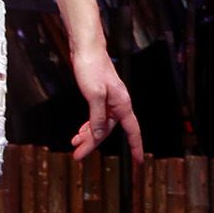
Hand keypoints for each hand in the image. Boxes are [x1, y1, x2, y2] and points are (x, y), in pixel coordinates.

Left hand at [68, 41, 141, 161]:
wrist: (86, 50)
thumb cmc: (92, 68)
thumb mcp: (94, 94)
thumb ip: (98, 116)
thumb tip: (100, 134)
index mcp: (122, 104)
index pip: (132, 131)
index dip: (136, 147)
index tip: (138, 162)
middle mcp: (118, 104)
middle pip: (108, 131)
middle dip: (93, 144)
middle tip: (78, 155)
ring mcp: (109, 101)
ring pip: (100, 125)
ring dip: (88, 136)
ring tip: (75, 145)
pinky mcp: (100, 97)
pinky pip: (96, 117)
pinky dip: (88, 126)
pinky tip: (80, 132)